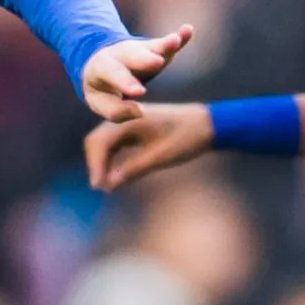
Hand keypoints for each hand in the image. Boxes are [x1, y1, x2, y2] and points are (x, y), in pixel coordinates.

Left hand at [80, 25, 194, 122]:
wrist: (99, 61)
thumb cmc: (101, 87)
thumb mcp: (99, 101)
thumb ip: (115, 110)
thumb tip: (139, 111)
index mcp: (102, 67)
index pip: (113, 74)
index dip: (126, 82)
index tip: (139, 91)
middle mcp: (121, 54)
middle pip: (133, 56)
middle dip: (145, 59)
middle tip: (156, 62)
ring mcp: (140, 50)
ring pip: (153, 47)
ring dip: (165, 45)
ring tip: (175, 41)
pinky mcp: (155, 48)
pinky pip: (168, 43)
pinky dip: (179, 37)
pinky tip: (188, 30)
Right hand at [83, 102, 214, 189]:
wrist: (208, 123)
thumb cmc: (187, 138)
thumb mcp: (161, 157)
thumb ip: (133, 170)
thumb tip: (108, 185)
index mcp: (128, 120)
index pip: (100, 143)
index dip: (96, 166)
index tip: (98, 187)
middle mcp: (124, 117)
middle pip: (96, 140)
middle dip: (95, 164)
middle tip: (101, 187)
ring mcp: (127, 120)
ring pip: (103, 141)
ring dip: (102, 161)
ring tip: (107, 183)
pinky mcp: (133, 126)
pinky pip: (114, 141)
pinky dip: (111, 156)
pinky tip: (116, 172)